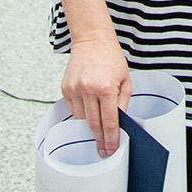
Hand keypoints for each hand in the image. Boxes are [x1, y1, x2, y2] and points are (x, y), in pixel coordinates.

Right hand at [62, 31, 130, 158]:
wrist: (92, 40)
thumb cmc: (111, 58)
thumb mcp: (125, 80)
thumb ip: (122, 104)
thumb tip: (119, 124)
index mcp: (107, 88)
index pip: (109, 122)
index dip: (110, 139)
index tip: (110, 150)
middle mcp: (88, 89)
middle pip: (94, 124)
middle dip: (99, 140)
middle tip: (103, 150)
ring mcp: (75, 89)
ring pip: (82, 119)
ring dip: (90, 126)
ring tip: (97, 129)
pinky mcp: (65, 89)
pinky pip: (73, 110)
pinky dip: (81, 114)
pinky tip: (88, 110)